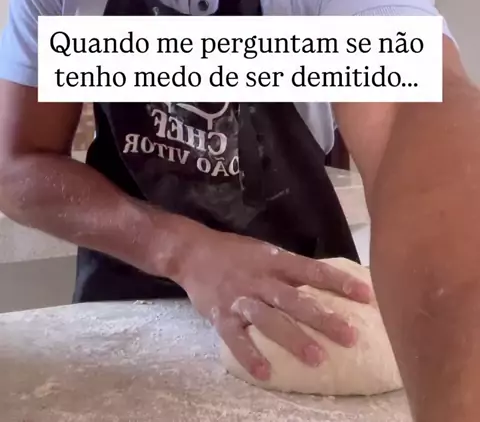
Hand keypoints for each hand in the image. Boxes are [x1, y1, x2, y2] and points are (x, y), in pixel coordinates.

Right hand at [174, 228, 372, 380]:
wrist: (192, 252)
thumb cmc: (236, 253)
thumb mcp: (266, 252)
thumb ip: (291, 269)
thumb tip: (327, 283)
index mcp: (275, 261)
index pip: (313, 270)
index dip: (339, 282)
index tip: (367, 296)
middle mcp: (261, 279)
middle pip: (295, 299)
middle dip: (323, 318)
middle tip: (350, 336)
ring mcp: (241, 298)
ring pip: (270, 320)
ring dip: (294, 339)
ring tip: (317, 359)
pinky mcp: (221, 316)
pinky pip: (236, 338)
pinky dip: (250, 356)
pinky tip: (266, 374)